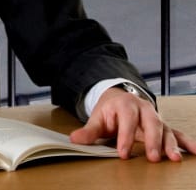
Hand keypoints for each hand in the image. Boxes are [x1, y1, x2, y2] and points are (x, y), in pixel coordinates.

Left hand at [70, 87, 195, 161]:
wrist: (119, 98)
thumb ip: (89, 131)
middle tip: (152, 158)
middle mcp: (143, 108)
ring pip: (165, 128)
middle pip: (150, 122)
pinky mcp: (163, 126)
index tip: (123, 153)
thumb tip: (74, 140)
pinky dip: (186, 142)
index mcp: (125, 104)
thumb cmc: (109, 111)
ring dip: (170, 144)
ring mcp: (155, 117)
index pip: (126, 120)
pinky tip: (194, 151)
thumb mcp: (97, 118)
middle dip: (152, 140)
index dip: (125, 137)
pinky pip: (177, 132)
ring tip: (174, 159)